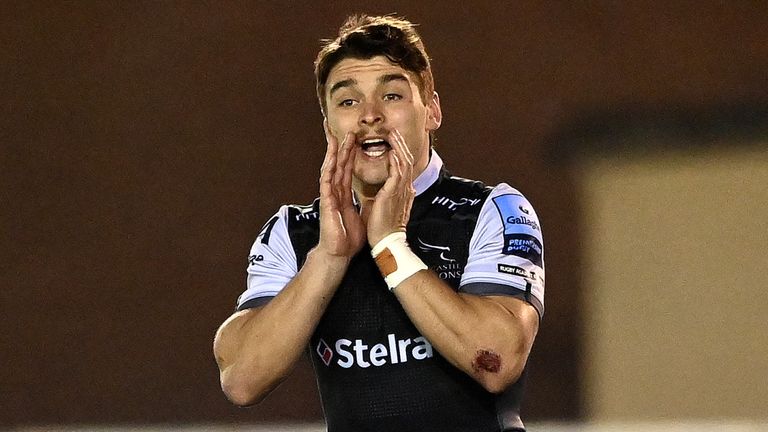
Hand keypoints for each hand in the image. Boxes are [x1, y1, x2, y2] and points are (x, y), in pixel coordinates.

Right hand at [317, 128, 365, 258]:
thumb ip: (364, 201)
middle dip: (340, 146)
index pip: (347, 168)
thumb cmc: (349, 236)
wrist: (340, 252)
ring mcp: (329, 195)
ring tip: (337, 136)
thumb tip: (373, 195)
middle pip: (338, 163)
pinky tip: (330, 158)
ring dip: (334, 152)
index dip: (349, 153)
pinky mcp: (326, 201)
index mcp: (344, 193)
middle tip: (343, 128)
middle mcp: (335, 191)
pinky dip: (329, 169)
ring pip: (331, 168)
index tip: (352, 138)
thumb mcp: (361, 214)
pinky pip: (327, 181)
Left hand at [366, 129, 415, 245]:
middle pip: (407, 160)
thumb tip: (387, 187)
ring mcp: (401, 191)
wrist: (385, 242)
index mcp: (402, 191)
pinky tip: (392, 151)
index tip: (394, 140)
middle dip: (401, 144)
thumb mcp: (385, 205)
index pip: (403, 166)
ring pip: (404, 163)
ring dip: (399, 147)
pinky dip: (396, 161)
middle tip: (395, 131)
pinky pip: (397, 174)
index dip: (399, 151)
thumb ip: (388, 194)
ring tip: (393, 134)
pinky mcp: (393, 195)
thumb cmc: (383, 227)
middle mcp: (405, 189)